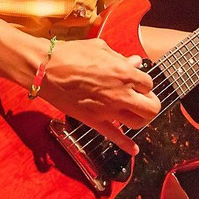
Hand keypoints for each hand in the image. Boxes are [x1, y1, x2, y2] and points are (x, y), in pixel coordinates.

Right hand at [36, 37, 160, 154]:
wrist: (47, 69)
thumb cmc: (72, 54)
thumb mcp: (101, 48)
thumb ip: (121, 58)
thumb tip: (134, 62)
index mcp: (124, 73)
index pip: (149, 83)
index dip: (144, 83)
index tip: (137, 82)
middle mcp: (120, 93)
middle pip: (151, 107)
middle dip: (150, 103)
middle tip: (143, 100)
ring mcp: (108, 109)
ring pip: (138, 123)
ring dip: (140, 119)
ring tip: (135, 114)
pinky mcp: (94, 120)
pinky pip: (115, 137)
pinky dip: (126, 145)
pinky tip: (133, 149)